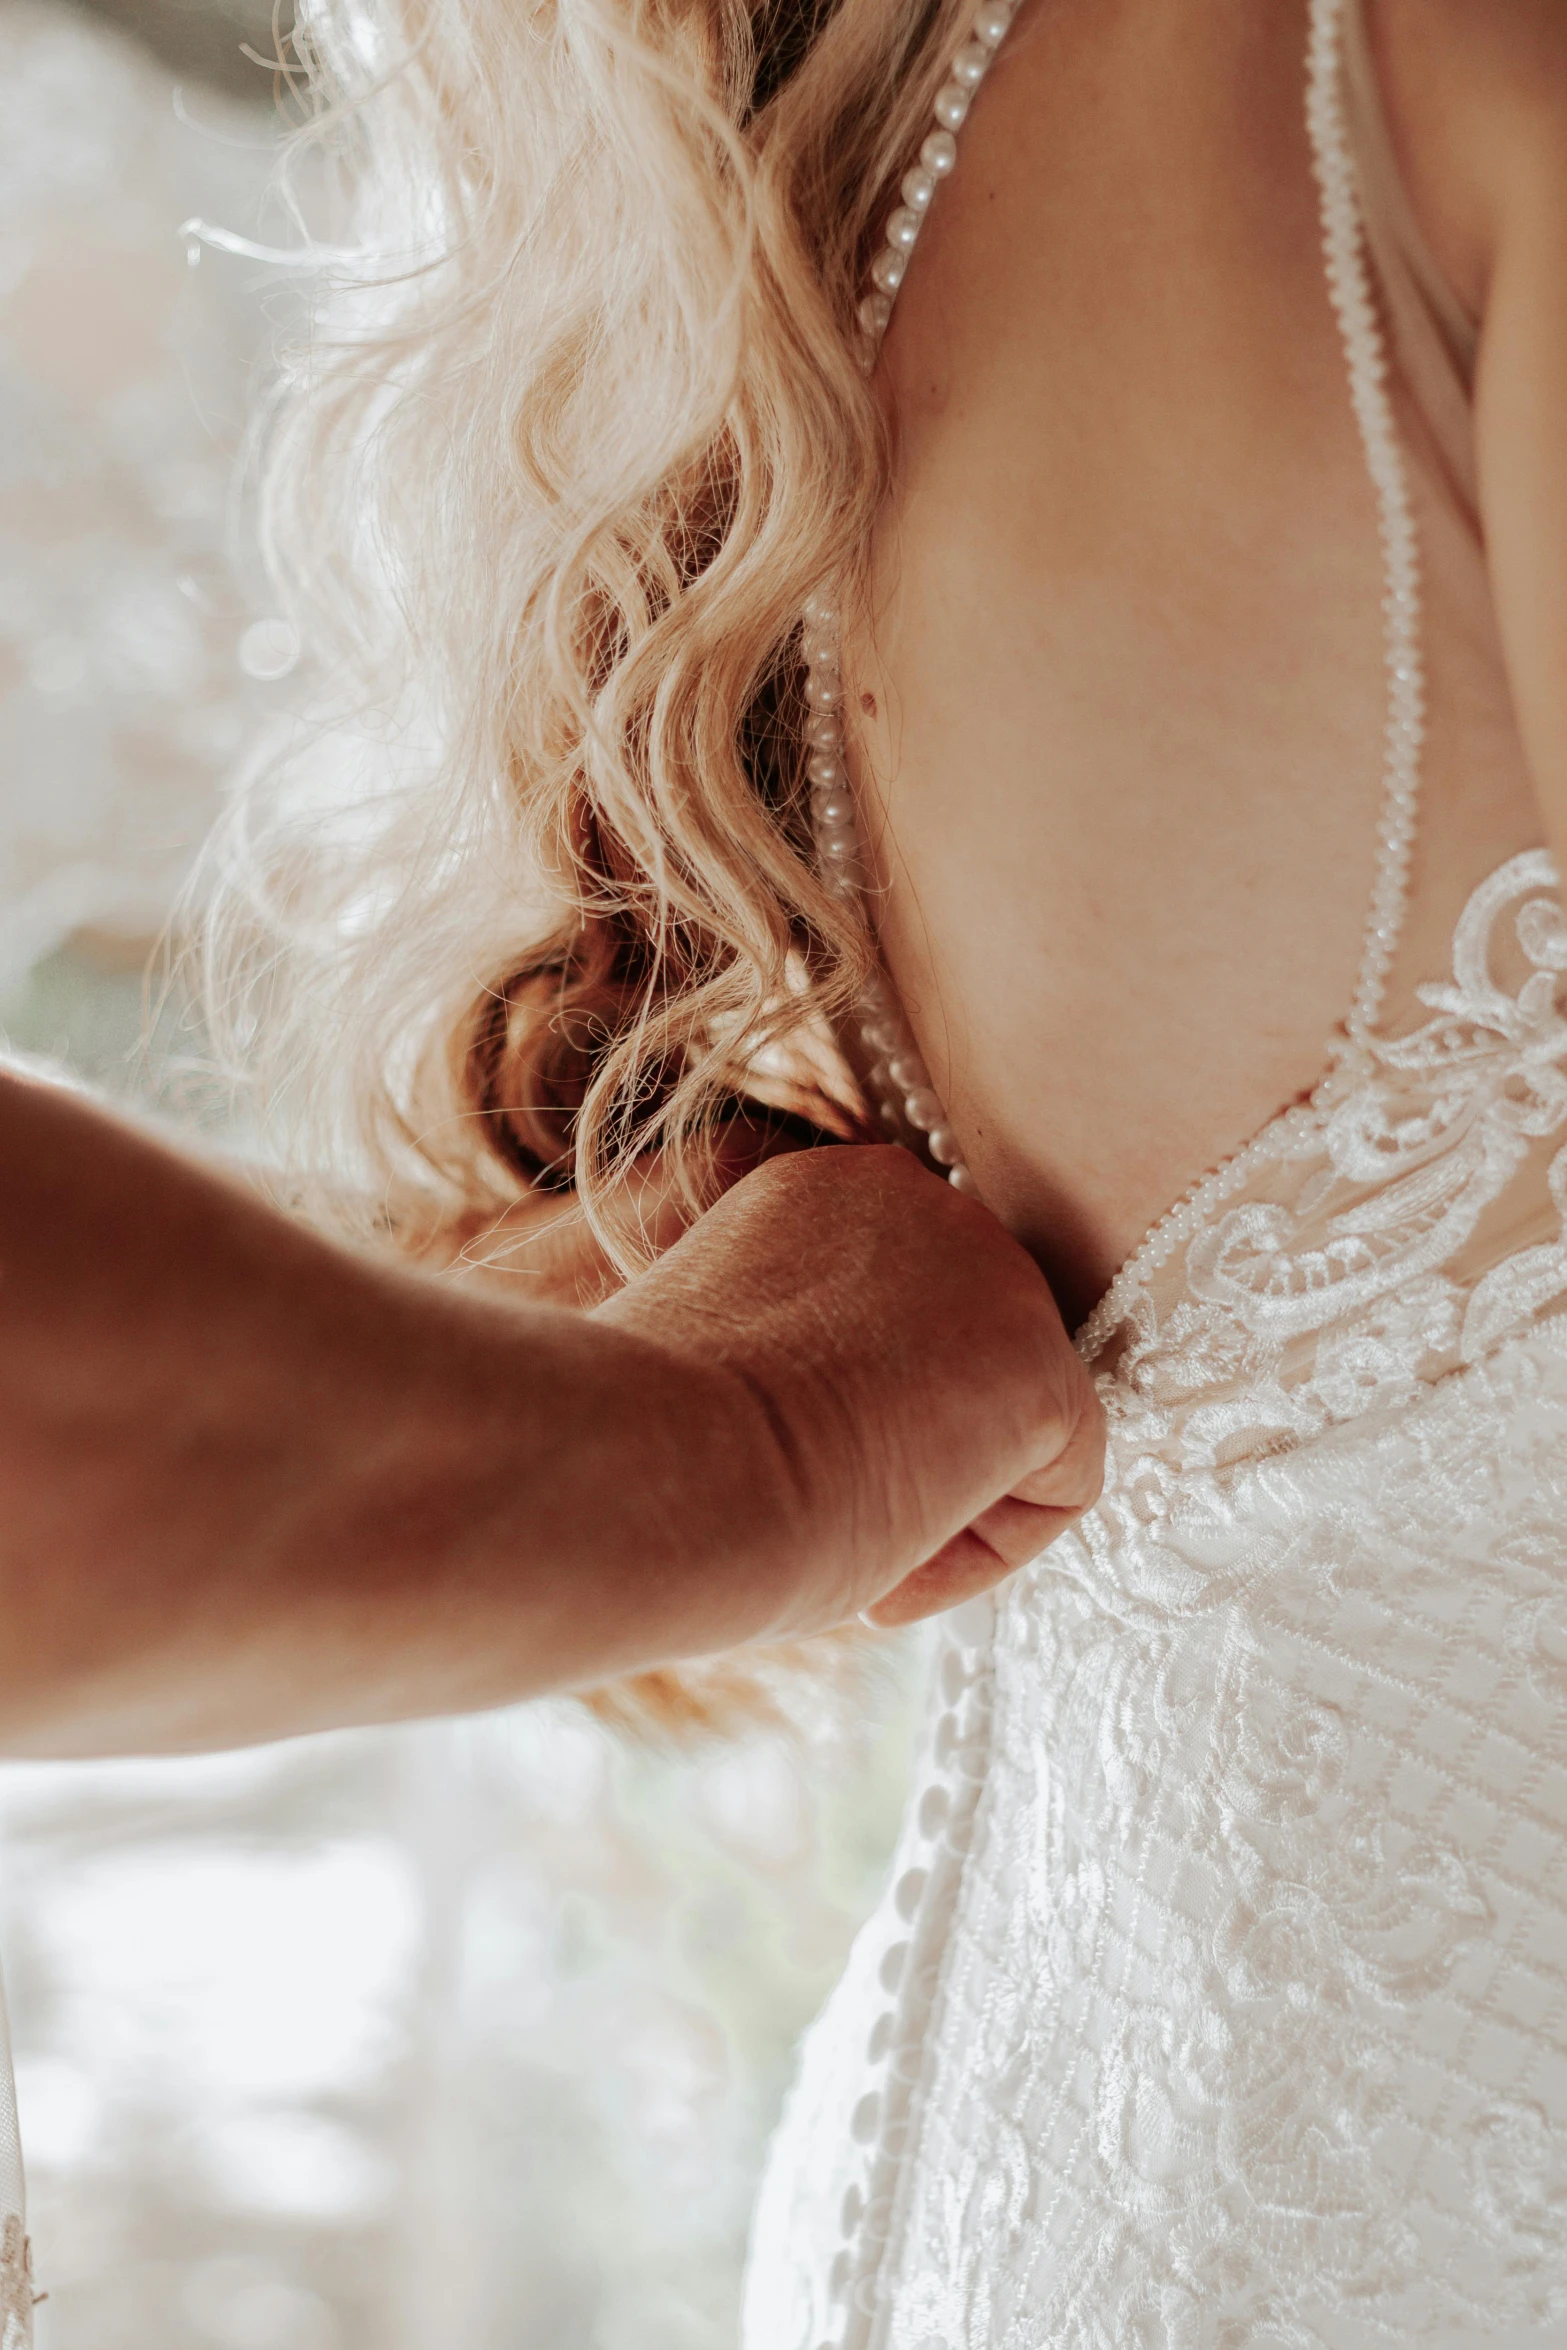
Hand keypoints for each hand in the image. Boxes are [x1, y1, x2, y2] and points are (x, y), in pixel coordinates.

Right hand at [597, 1144, 1103, 1635]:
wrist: (636, 1470)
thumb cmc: (640, 1449)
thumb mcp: (718, 1366)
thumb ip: (798, 1353)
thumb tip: (852, 1415)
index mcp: (821, 1192)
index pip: (897, 1315)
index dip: (848, 1418)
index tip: (773, 1474)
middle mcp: (916, 1200)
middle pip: (968, 1361)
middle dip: (910, 1456)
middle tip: (813, 1522)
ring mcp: (988, 1272)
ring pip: (1019, 1423)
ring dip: (942, 1505)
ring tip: (840, 1543)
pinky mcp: (1037, 1364)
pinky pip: (1063, 1485)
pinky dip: (983, 1554)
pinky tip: (887, 1571)